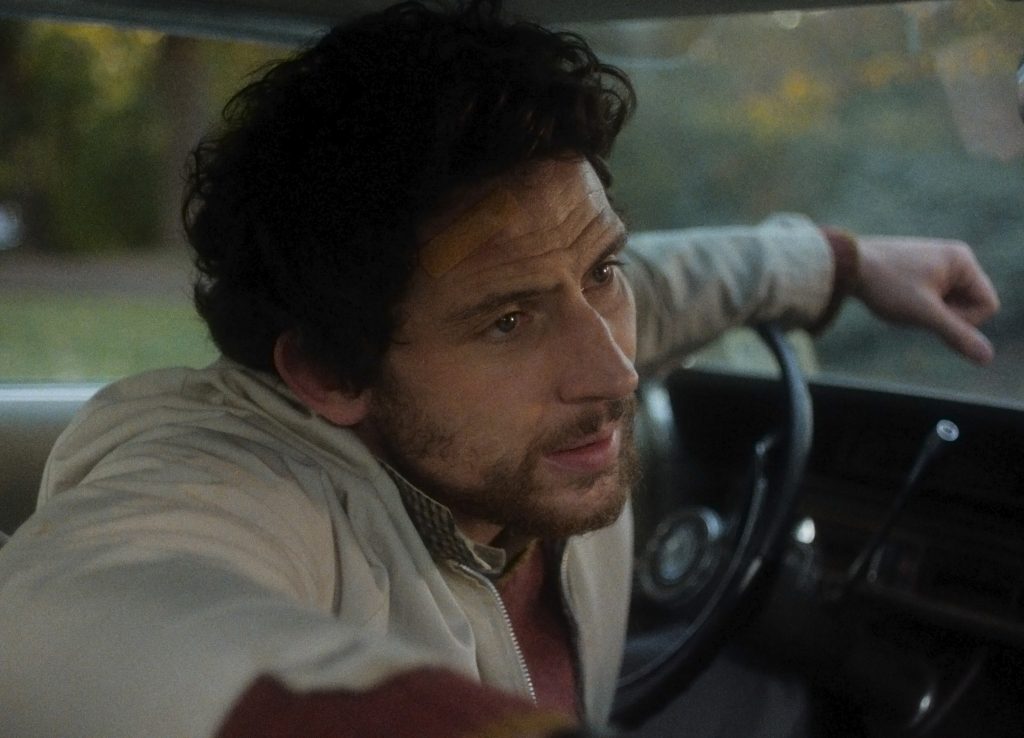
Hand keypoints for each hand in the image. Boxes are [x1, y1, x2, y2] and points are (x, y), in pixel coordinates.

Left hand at [853, 236, 999, 364]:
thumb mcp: (924, 314)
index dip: (963, 320)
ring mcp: (938, 264)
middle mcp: (955, 258)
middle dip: (944, 316)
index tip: (931, 313)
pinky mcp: (922, 271)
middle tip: (913, 305)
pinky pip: (935, 300)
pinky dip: (920, 307)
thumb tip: (987, 357)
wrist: (846, 266)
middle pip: (970, 306)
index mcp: (963, 261)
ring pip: (951, 306)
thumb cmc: (886, 286)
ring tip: (903, 301)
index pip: (987, 306)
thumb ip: (957, 334)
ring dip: (930, 312)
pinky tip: (898, 298)